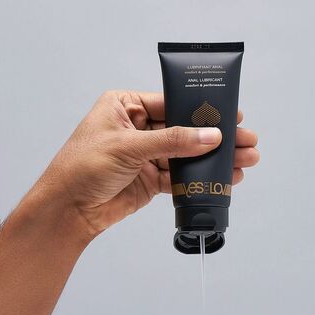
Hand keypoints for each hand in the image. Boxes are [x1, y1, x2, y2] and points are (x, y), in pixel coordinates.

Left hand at [39, 90, 258, 235]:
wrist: (69, 211)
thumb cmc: (83, 167)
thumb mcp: (129, 147)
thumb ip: (172, 141)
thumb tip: (211, 135)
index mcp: (126, 107)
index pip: (171, 103)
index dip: (201, 108)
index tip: (230, 112)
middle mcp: (139, 129)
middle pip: (185, 129)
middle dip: (216, 136)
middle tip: (245, 140)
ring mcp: (147, 156)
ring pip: (187, 155)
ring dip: (214, 159)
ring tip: (244, 160)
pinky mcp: (151, 180)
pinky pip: (181, 177)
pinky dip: (201, 179)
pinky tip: (224, 179)